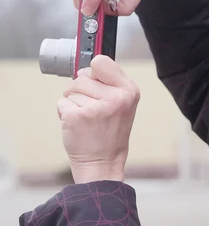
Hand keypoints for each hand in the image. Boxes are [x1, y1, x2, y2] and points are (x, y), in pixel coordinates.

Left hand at [57, 55, 139, 183]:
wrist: (103, 163)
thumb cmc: (109, 134)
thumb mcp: (122, 105)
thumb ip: (110, 83)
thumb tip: (89, 64)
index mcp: (129, 91)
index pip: (101, 61)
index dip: (94, 74)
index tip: (98, 87)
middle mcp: (115, 98)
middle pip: (82, 76)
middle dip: (82, 92)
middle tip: (94, 112)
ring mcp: (95, 108)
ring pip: (71, 90)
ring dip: (74, 104)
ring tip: (87, 120)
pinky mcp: (76, 116)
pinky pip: (62, 103)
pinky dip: (65, 114)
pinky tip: (78, 126)